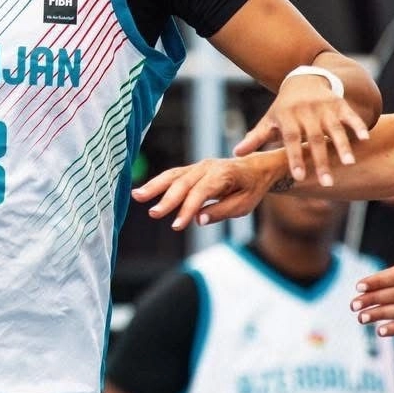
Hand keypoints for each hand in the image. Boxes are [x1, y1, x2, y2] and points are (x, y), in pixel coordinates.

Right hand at [134, 149, 289, 230]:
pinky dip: (159, 183)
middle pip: (184, 183)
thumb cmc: (251, 188)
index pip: (201, 192)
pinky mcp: (192, 169)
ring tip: (137, 196)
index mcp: (224, 175)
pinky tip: (145, 192)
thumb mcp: (243, 205)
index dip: (188, 209)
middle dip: (167, 199)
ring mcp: (199, 166)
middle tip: (154, 214)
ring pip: (174, 175)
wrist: (256, 168)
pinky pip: (173, 175)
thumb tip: (198, 220)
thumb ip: (220, 212)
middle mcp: (208, 167)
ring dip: (155, 186)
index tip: (177, 225)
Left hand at [233, 73, 368, 187]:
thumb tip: (235, 154)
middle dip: (320, 161)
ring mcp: (324, 107)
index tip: (298, 177)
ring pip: (334, 128)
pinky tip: (365, 139)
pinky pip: (350, 115)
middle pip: (314, 139)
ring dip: (342, 145)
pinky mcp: (339, 103)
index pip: (290, 140)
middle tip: (327, 183)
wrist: (303, 79)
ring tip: (349, 164)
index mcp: (287, 118)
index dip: (294, 158)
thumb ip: (255, 138)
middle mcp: (306, 112)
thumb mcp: (269, 120)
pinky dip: (358, 126)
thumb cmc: (284, 108)